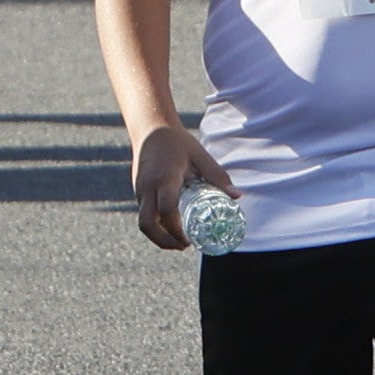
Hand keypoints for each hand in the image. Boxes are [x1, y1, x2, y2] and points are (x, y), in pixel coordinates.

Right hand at [130, 122, 235, 249]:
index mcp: (164, 179)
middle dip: (164, 241)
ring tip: (179, 241)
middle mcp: (147, 188)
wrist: (150, 128)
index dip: (177, 230)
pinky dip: (156, 225)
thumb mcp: (199, 155)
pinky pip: (144, 214)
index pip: (166, 211)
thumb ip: (217, 176)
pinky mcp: (137, 191)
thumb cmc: (177, 142)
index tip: (191, 240)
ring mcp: (139, 190)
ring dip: (158, 236)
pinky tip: (170, 227)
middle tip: (183, 246)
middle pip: (147, 225)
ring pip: (143, 222)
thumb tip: (237, 196)